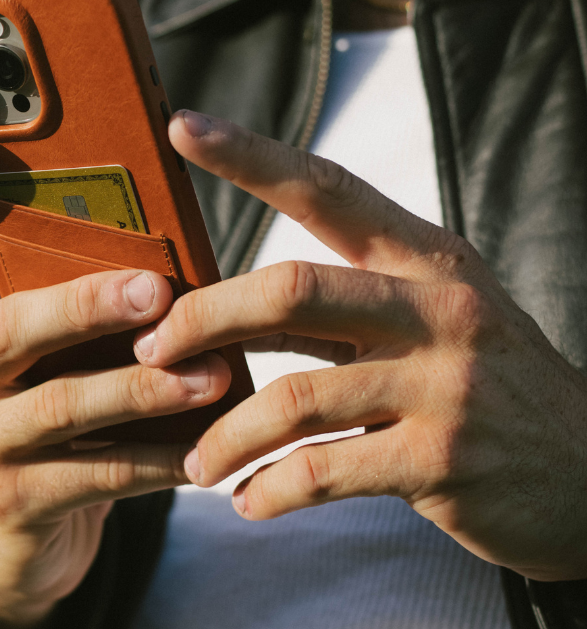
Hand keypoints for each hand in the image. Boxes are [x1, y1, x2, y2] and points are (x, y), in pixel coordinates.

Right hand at [0, 118, 230, 624]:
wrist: (13, 545)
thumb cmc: (46, 428)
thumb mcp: (42, 364)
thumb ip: (69, 313)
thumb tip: (161, 262)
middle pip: (7, 328)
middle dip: (84, 305)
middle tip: (154, 291)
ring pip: (58, 406)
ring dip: (141, 388)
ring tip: (209, 376)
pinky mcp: (8, 506)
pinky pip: (96, 478)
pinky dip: (158, 461)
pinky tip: (207, 451)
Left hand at [133, 109, 586, 581]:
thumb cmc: (480, 388)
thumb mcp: (424, 324)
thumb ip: (332, 309)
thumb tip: (218, 306)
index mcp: (426, 258)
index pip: (327, 189)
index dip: (249, 155)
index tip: (181, 126)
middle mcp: (439, 307)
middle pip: (289, 290)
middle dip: (200, 320)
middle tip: (148, 354)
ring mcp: (446, 384)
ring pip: (294, 398)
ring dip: (226, 435)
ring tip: (195, 463)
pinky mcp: (444, 461)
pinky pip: (325, 471)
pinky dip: (272, 490)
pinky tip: (249, 502)